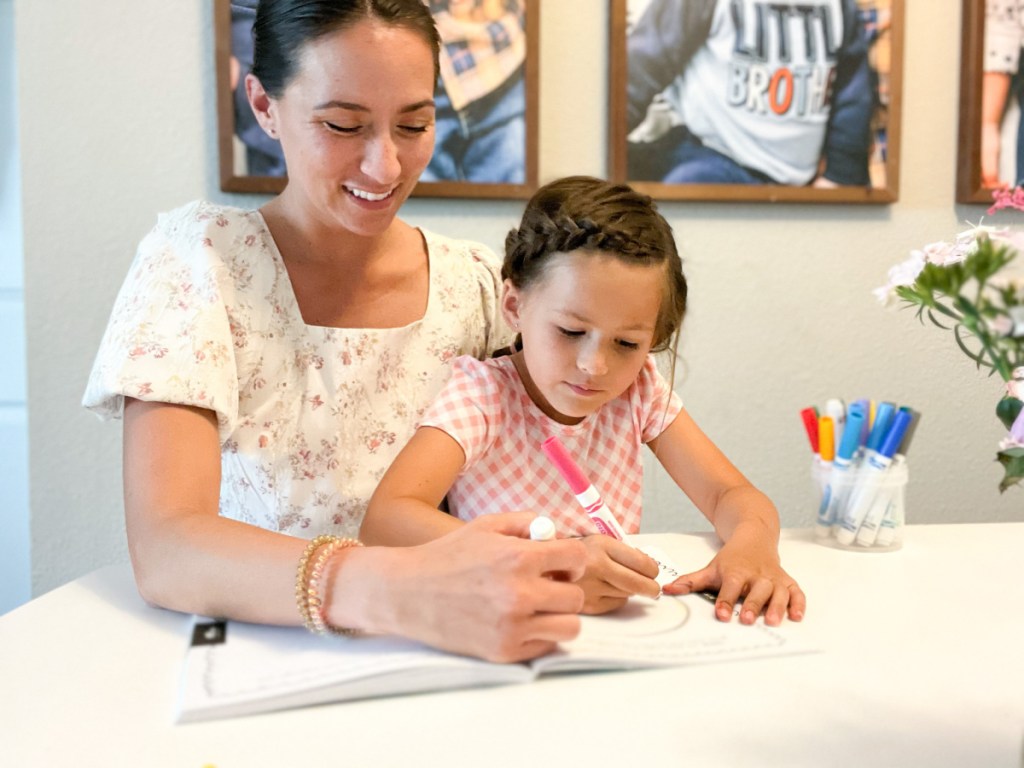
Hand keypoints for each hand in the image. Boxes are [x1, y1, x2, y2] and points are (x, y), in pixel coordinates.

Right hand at [341, 513, 586, 662]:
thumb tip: (555, 533)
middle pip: (576, 597)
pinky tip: (519, 622)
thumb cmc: (446, 556)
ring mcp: (513, 626)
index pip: (576, 558)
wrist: (406, 592)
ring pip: (569, 626)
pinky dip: (539, 635)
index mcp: (519, 557)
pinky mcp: (504, 651)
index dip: (572, 560)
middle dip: (564, 589)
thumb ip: (525, 523)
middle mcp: (520, 593)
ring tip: (537, 608)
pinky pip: (545, 646)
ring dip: (558, 616)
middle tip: (545, 587)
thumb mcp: (485, 526)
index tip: (561, 565)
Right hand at [576, 535, 660, 614]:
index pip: (641, 561)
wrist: (545, 568)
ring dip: (630, 590)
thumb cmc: (578, 555)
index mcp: (601, 544)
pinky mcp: (588, 605)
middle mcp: (596, 565)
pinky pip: (616, 604)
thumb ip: (623, 552)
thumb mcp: (598, 542)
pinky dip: (617, 599)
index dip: (652, 569)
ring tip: (620, 583)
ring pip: (628, 594)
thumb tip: (649, 568)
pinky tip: (607, 591)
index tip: (653, 572)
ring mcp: (591, 587)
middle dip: (651, 587)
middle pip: (638, 583)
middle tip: (653, 589)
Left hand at [662, 527, 804, 626]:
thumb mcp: (711, 568)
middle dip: (752, 604)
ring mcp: (773, 578)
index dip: (726, 601)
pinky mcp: (787, 580)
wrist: (754, 536)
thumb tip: (666, 590)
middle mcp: (756, 575)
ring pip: (778, 592)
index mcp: (736, 572)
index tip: (722, 614)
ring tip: (772, 621)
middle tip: (749, 620)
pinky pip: (796, 591)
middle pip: (756, 590)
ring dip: (776, 606)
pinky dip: (798, 603)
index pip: (730, 587)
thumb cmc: (732, 558)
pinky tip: (796, 616)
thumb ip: (690, 582)